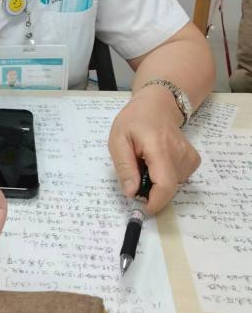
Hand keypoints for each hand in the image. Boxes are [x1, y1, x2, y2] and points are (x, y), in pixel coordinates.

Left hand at [108, 90, 200, 214]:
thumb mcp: (118, 140)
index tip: (141, 207)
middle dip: (150, 192)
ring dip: (156, 183)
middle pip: (168, 188)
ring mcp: (189, 157)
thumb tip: (131, 193)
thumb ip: (124, 167)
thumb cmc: (134, 121)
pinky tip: (158, 163)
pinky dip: (165, 177)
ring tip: (145, 164)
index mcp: (159, 147)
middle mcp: (179, 153)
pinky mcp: (193, 160)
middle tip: (135, 178)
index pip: (165, 183)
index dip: (154, 202)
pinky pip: (178, 179)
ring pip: (172, 185)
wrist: (158, 105)